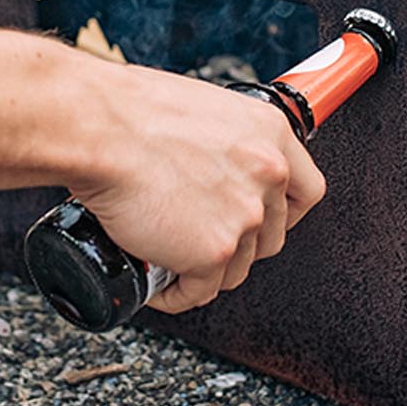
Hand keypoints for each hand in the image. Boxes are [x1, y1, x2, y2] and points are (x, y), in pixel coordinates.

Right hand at [68, 67, 326, 314]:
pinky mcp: (213, 251)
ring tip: (171, 258)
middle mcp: (268, 174)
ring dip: (205, 270)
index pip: (307, 190)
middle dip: (238, 244)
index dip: (283, 212)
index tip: (262, 219)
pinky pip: (200, 292)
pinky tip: (157, 284)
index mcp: (270, 134)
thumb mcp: (200, 111)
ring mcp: (245, 216)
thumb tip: (212, 171)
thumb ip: (222, 144)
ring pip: (236, 268)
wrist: (99, 128)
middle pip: (272, 236)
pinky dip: (176, 294)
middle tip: (200, 238)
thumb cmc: (130, 111)